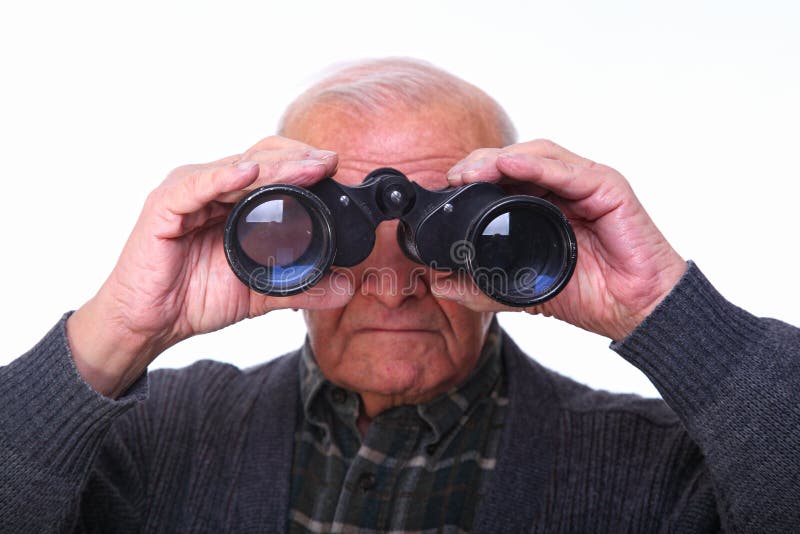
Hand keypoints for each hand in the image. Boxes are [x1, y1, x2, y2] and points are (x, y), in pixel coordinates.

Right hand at [67, 137, 352, 396]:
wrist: (152, 323)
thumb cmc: (196, 298)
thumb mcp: (261, 291)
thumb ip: (303, 287)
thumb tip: (346, 288)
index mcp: (232, 199)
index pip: (271, 166)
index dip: (302, 163)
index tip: (334, 167)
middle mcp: (210, 187)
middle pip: (259, 158)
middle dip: (297, 158)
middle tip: (329, 162)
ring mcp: (186, 192)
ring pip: (235, 168)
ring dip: (275, 167)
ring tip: (308, 167)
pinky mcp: (164, 207)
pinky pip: (196, 186)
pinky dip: (224, 177)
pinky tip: (249, 173)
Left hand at [440, 139, 686, 340]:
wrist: (633, 311)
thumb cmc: (590, 295)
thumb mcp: (523, 290)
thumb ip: (484, 286)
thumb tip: (440, 285)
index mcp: (545, 204)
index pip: (504, 177)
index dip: (474, 177)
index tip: (446, 188)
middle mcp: (565, 188)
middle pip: (516, 159)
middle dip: (480, 163)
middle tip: (453, 177)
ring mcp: (587, 183)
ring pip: (537, 155)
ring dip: (500, 159)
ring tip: (471, 171)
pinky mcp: (608, 187)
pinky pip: (567, 169)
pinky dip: (535, 165)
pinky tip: (508, 165)